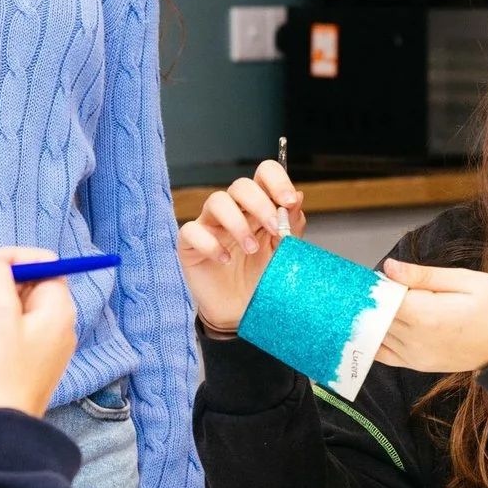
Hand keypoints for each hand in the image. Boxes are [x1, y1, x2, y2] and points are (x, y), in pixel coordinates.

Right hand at [0, 247, 78, 416]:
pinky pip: (3, 340)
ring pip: (6, 315)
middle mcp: (57, 326)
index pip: (41, 262)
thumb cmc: (0, 370)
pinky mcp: (27, 365)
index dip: (8, 258)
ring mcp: (43, 347)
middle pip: (21, 288)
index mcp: (58, 308)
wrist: (0, 425)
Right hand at [176, 160, 303, 331]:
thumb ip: (291, 225)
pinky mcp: (190, 244)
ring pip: (216, 201)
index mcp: (258, 207)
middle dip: (260, 204)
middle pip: (240, 185)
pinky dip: (210, 244)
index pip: (263, 175)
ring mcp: (210, 226)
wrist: (242, 312)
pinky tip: (225, 261)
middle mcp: (234, 211)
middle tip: (276, 230)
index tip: (288, 201)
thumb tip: (297, 197)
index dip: (276, 180)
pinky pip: (191, 231)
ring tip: (251, 250)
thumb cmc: (261, 279)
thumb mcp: (284, 253)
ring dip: (237, 224)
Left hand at [373, 262, 487, 371]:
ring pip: (376, 336)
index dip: (371, 285)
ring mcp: (415, 356)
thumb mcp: (468, 280)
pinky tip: (374, 324)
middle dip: (368, 300)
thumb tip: (389, 267)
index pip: (381, 299)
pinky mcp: (419, 364)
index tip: (364, 273)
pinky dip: (375, 339)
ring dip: (370, 318)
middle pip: (375, 317)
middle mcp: (415, 340)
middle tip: (364, 283)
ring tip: (370, 300)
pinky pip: (385, 354)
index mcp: (426, 315)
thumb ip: (424, 276)